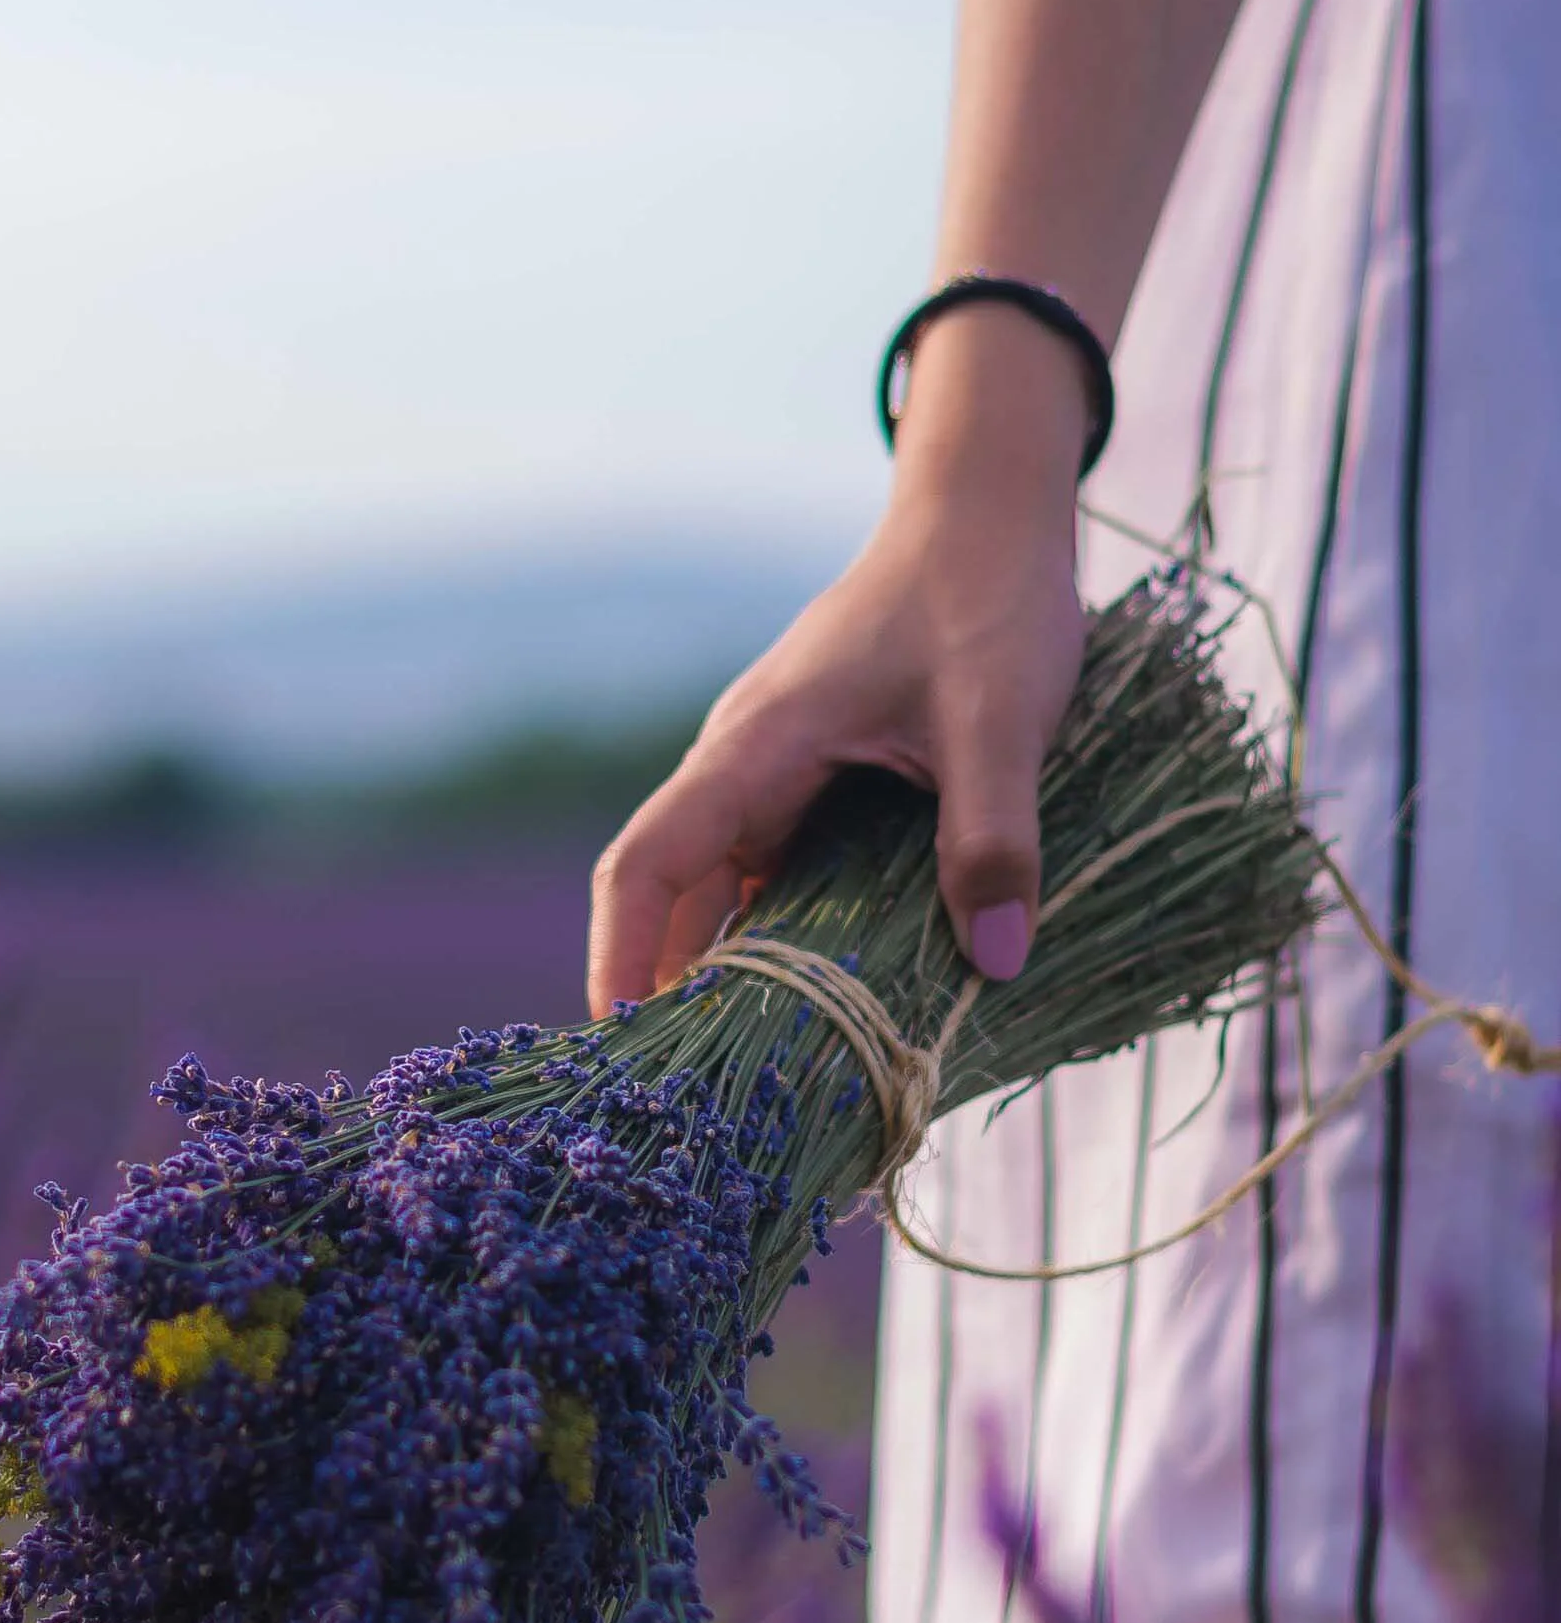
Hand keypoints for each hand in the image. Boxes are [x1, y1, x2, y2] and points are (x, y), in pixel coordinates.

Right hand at [586, 336, 1089, 1014]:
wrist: (988, 517)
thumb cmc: (984, 596)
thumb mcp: (1000, 715)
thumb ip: (994, 832)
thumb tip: (994, 958)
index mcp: (755, 746)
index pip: (647, 863)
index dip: (622, 956)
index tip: (622, 1041)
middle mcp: (746, 767)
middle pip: (675, 897)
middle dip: (674, 994)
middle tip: (701, 1104)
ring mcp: (779, 777)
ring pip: (728, 894)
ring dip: (735, 975)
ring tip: (762, 1078)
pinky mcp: (820, 785)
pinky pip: (781, 878)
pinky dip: (788, 941)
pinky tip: (831, 1003)